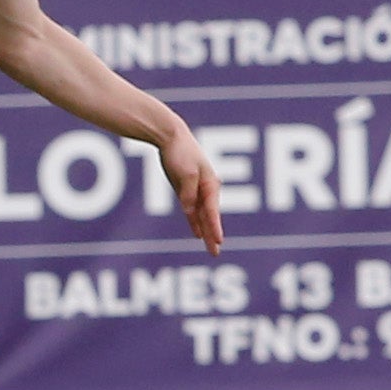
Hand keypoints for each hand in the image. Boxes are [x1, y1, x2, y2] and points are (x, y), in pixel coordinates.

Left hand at [153, 111, 222, 255]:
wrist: (171, 136)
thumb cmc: (181, 151)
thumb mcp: (186, 172)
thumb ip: (188, 193)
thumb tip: (189, 211)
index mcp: (210, 184)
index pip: (212, 211)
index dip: (214, 227)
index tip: (218, 242)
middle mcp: (206, 189)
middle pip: (209, 217)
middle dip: (213, 235)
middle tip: (215, 253)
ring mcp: (196, 190)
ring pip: (202, 216)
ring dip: (206, 232)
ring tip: (211, 249)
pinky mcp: (186, 190)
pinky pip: (192, 210)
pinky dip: (195, 222)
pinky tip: (198, 234)